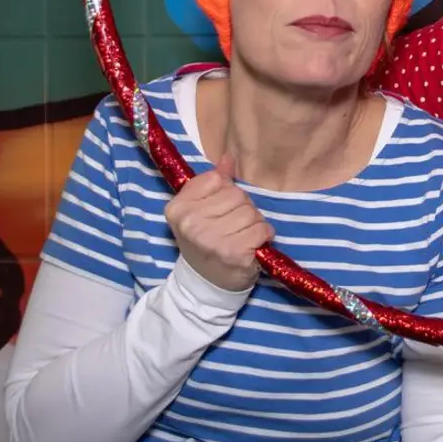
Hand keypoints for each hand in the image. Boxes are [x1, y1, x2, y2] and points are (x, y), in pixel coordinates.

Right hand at [163, 154, 273, 292]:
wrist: (206, 283)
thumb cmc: (204, 241)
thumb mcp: (199, 210)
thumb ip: (213, 182)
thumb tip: (228, 158)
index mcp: (178, 208)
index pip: (217, 179)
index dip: (225, 193)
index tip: (218, 211)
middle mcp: (192, 223)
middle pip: (237, 195)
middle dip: (242, 208)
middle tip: (232, 227)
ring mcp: (212, 239)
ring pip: (251, 211)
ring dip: (253, 223)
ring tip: (241, 237)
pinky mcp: (234, 253)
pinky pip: (262, 229)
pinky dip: (263, 235)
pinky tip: (252, 245)